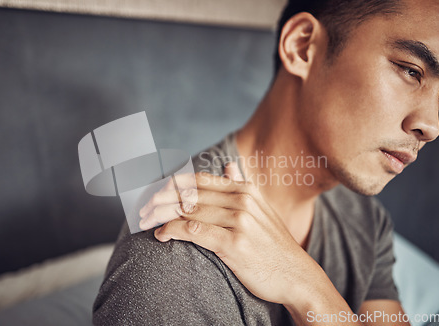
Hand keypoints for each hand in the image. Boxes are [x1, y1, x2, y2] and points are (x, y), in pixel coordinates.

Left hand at [138, 163, 325, 304]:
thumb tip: (230, 165)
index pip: (199, 180)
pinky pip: (194, 231)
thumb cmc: (274, 244)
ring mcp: (239, 221)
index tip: (154, 191)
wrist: (296, 275)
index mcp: (245, 189)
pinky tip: (162, 235)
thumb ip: (242, 185)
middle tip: (142, 207)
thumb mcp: (262, 208)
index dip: (172, 184)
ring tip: (146, 221)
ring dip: (161, 215)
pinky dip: (173, 231)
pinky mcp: (234, 243)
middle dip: (161, 199)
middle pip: (190, 194)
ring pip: (188, 211)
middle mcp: (242, 200)